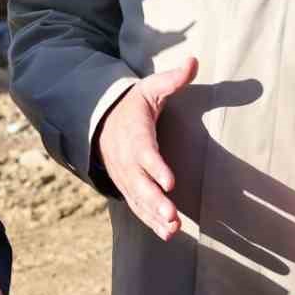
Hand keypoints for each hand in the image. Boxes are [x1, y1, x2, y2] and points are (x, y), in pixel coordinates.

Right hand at [93, 57, 197, 240]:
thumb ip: (172, 79)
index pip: (144, 153)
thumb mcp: (149, 88)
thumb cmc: (133, 106)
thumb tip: (194, 61)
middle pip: (140, 183)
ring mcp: (126, 177)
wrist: (100, 123)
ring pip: (139, 199)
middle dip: (155, 200)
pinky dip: (151, 222)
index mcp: (135, 135)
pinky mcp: (128, 187)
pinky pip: (138, 207)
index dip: (155, 167)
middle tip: (172, 214)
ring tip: (174, 229)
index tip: (169, 181)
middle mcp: (127, 160)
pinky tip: (169, 233)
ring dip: (155, 216)